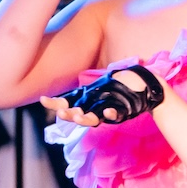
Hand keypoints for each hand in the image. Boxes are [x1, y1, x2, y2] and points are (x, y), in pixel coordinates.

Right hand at [41, 66, 163, 126]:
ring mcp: (108, 111)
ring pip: (93, 119)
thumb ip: (86, 83)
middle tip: (62, 113)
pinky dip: (110, 114)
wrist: (144, 85)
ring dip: (85, 119)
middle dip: (68, 115)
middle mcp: (95, 107)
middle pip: (77, 115)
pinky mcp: (123, 112)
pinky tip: (107, 111)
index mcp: (88, 99)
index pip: (67, 102)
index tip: (42, 100)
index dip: (54, 103)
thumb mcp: (100, 81)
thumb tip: (67, 68)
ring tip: (79, 116)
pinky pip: (115, 115)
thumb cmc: (122, 82)